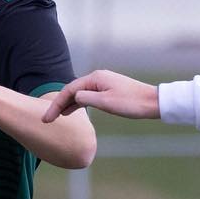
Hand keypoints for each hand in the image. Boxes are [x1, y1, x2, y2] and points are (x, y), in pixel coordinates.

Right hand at [41, 69, 159, 122]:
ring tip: (56, 116)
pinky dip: (78, 103)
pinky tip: (72, 111)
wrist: (152, 102)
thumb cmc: (131, 103)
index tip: (47, 119)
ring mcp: (103, 83)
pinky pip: (88, 96)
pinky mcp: (108, 90)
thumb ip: (86, 98)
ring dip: (67, 104)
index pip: (69, 90)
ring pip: (79, 93)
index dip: (56, 104)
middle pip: (72, 91)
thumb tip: (75, 97)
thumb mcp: (106, 103)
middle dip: (58, 105)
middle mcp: (97, 78)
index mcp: (95, 78)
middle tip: (47, 120)